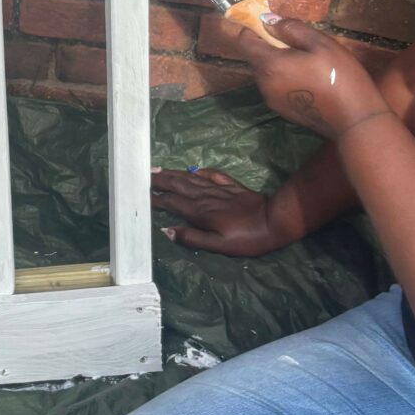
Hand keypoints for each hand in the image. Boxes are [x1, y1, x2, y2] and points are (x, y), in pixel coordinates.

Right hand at [151, 169, 295, 255]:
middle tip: (142, 175)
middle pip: (178, 185)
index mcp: (200, 212)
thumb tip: (166, 230)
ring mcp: (218, 189)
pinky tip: (193, 170)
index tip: (139, 194)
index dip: (155, 198)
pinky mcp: (231, 186)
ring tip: (158, 169)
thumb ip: (192, 237)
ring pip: (190, 179)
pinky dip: (199, 172)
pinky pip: (211, 175)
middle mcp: (205, 197)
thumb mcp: (219, 245)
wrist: (274, 221)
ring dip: (173, 174)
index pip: (171, 202)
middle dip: (160, 180)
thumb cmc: (247, 238)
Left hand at [240, 17, 386, 139]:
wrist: (354, 118)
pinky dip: (283, 78)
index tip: (267, 22)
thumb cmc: (340, 76)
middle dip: (268, 46)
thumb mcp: (321, 44)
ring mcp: (271, 99)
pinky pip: (274, 86)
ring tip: (304, 60)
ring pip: (265, 73)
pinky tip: (306, 78)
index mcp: (270, 65)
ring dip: (276, 63)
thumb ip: (292, 29)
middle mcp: (264, 84)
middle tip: (295, 42)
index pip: (244, 41)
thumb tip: (268, 19)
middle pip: (255, 58)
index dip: (252, 29)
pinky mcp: (281, 110)